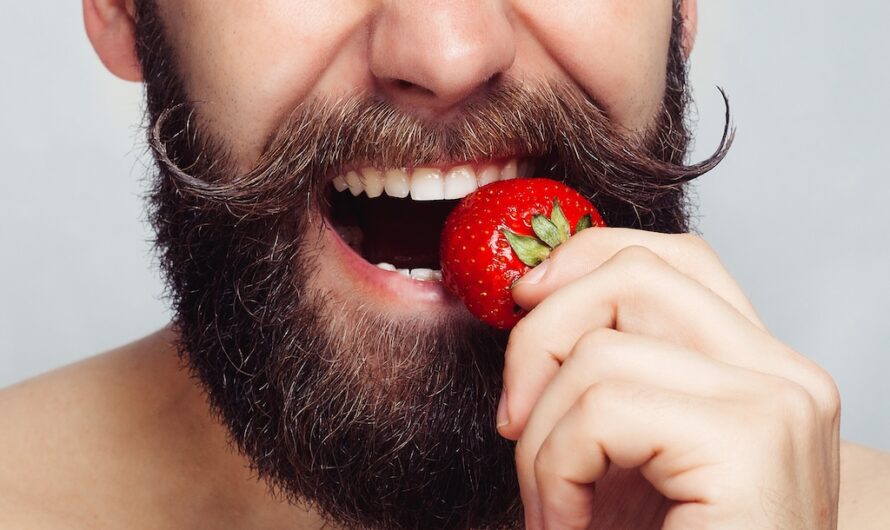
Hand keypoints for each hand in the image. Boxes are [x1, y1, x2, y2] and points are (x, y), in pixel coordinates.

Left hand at [501, 228, 840, 529]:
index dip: (583, 259)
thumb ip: (603, 373)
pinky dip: (555, 470)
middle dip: (538, 338)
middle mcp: (783, 374)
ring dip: (542, 434)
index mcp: (757, 368)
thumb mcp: (624, 451)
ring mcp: (778, 403)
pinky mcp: (751, 442)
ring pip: (598, 348)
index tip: (521, 300)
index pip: (670, 261)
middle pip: (633, 275)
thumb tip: (531, 294)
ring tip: (555, 502)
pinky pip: (601, 408)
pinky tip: (571, 524)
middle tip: (514, 421)